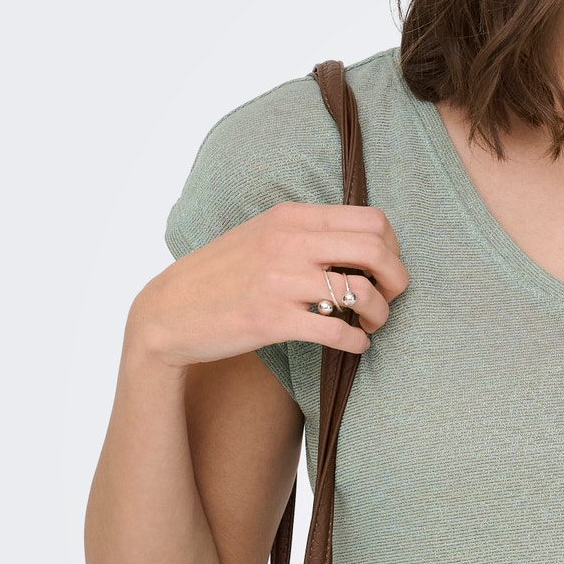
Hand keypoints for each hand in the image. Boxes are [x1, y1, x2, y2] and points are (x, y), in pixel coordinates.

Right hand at [129, 201, 409, 368]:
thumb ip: (306, 232)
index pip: (371, 220)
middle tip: (390, 298)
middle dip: (397, 279)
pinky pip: (337, 332)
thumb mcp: (261, 235)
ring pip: (361, 292)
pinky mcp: (271, 320)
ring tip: (370, 325)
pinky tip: (355, 346)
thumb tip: (362, 242)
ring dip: (380, 314)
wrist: (166, 312)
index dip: (393, 248)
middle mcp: (287, 243)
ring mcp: (279, 282)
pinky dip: (357, 343)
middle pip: (376, 251)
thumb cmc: (221, 276)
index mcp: (290, 217)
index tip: (387, 270)